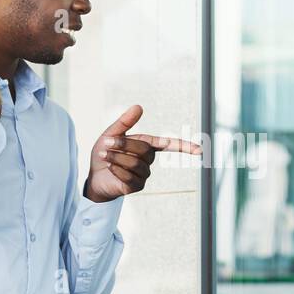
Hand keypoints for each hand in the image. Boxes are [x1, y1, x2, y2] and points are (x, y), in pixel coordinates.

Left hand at [83, 105, 202, 201]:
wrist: (94, 176)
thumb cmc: (105, 153)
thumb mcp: (111, 134)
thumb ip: (125, 121)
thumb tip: (139, 106)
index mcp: (147, 145)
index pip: (169, 145)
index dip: (185, 147)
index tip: (200, 150)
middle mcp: (149, 160)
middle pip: (144, 150)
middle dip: (123, 145)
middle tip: (106, 143)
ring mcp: (144, 174)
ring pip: (136, 164)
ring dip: (117, 158)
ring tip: (104, 155)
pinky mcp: (137, 186)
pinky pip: (130, 177)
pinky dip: (117, 170)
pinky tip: (109, 168)